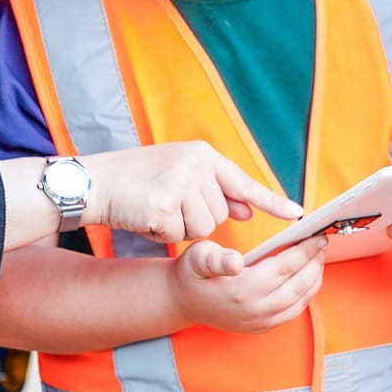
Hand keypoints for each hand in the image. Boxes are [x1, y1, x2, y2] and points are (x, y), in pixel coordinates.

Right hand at [83, 142, 301, 243]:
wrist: (92, 182)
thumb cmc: (135, 182)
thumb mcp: (179, 177)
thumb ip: (213, 190)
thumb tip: (246, 209)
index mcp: (202, 155)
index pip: (243, 182)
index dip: (272, 201)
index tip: (298, 214)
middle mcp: (195, 165)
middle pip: (219, 214)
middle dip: (195, 219)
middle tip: (166, 204)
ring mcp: (179, 183)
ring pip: (202, 229)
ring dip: (179, 228)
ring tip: (155, 209)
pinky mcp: (163, 204)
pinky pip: (177, 235)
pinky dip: (160, 234)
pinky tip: (144, 217)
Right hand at [168, 236, 326, 333]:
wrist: (183, 302)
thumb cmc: (193, 274)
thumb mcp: (198, 257)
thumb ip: (217, 258)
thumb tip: (236, 262)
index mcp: (242, 291)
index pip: (285, 268)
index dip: (305, 251)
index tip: (317, 236)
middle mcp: (255, 311)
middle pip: (299, 286)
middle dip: (315, 263)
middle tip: (322, 243)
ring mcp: (260, 322)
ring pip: (301, 301)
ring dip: (315, 278)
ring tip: (318, 256)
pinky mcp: (263, 327)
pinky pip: (294, 311)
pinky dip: (307, 293)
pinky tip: (308, 275)